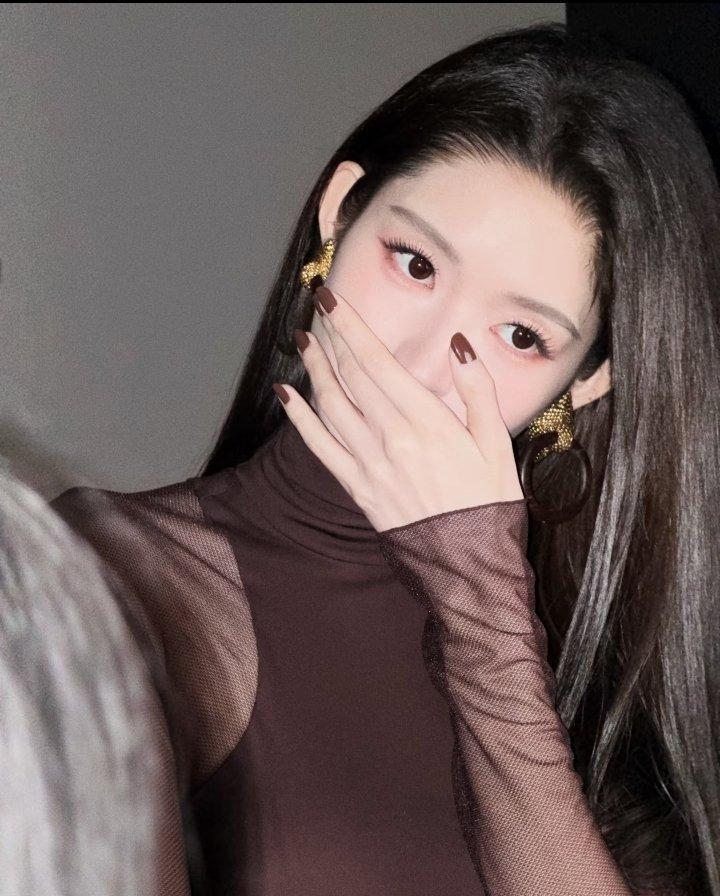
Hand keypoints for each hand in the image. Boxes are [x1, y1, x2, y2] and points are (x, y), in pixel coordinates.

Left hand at [273, 285, 524, 532]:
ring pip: (330, 405)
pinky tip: (286, 395)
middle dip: (330, 337)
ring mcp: (369, 464)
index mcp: (426, 422)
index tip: (333, 299)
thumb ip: (478, 392)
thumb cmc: (488, 504)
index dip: (351, 327)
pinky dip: (299, 418)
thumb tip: (460, 346)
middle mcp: (390, 438)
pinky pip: (319, 446)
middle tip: (317, 309)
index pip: (377, 362)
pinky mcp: (357, 487)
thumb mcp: (497, 445)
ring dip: (313, 369)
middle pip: (349, 376)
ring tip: (303, 342)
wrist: (467, 567)